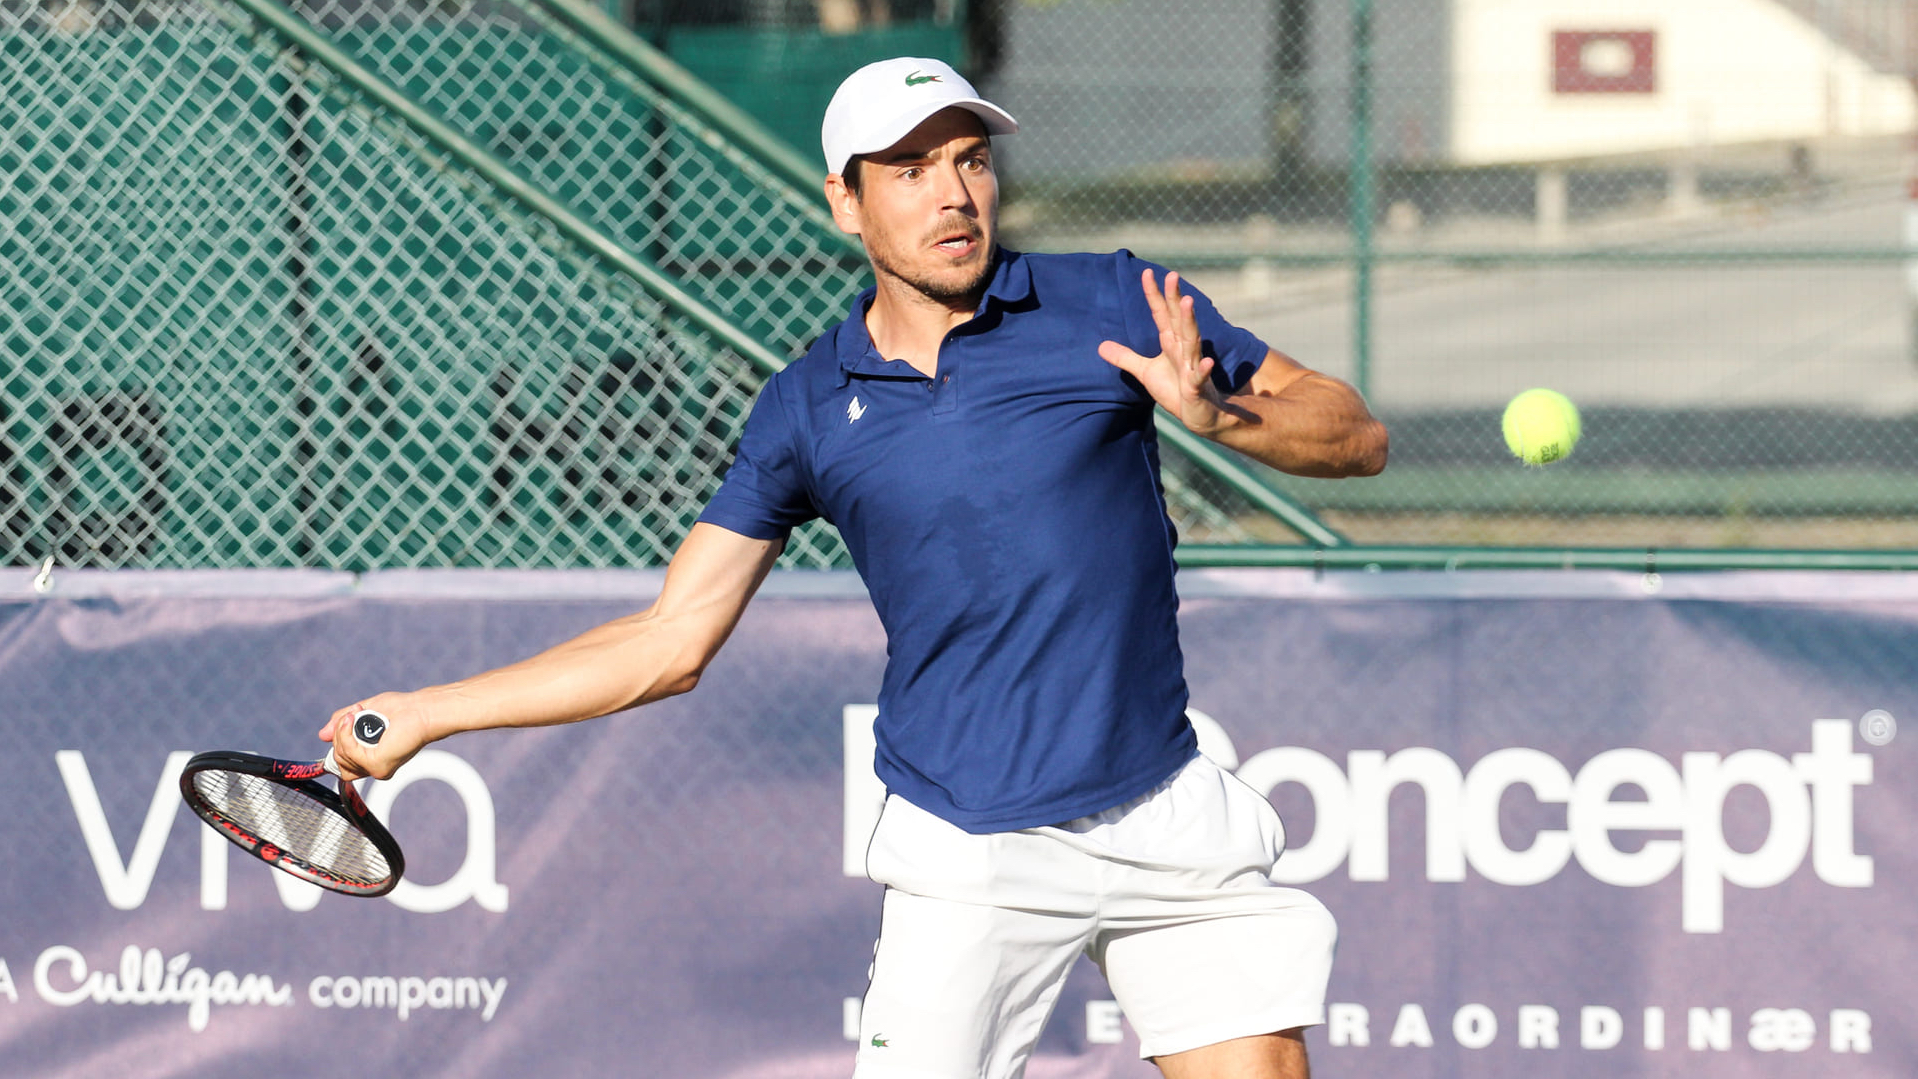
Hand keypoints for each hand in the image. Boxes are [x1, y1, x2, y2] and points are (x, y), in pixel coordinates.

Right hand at [318, 693, 432, 780]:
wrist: (420, 710)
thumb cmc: (398, 709)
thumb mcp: (362, 713)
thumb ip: (341, 724)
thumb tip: (322, 736)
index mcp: (371, 759)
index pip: (341, 764)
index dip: (338, 743)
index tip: (346, 720)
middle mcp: (374, 768)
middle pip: (338, 761)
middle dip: (340, 734)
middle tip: (355, 712)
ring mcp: (376, 769)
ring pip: (340, 757)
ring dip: (343, 731)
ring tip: (357, 712)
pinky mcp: (378, 766)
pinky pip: (348, 753)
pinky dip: (346, 733)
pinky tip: (353, 719)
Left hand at [1097, 269, 1247, 437]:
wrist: (1201, 414)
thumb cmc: (1176, 390)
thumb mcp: (1146, 372)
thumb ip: (1126, 357)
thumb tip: (1100, 346)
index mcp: (1171, 343)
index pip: (1162, 314)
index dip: (1154, 295)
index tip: (1146, 273)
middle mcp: (1184, 350)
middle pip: (1178, 320)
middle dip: (1175, 298)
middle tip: (1172, 275)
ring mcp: (1193, 367)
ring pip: (1192, 341)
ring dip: (1189, 322)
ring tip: (1187, 302)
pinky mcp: (1197, 388)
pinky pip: (1200, 378)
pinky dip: (1204, 370)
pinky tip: (1207, 362)